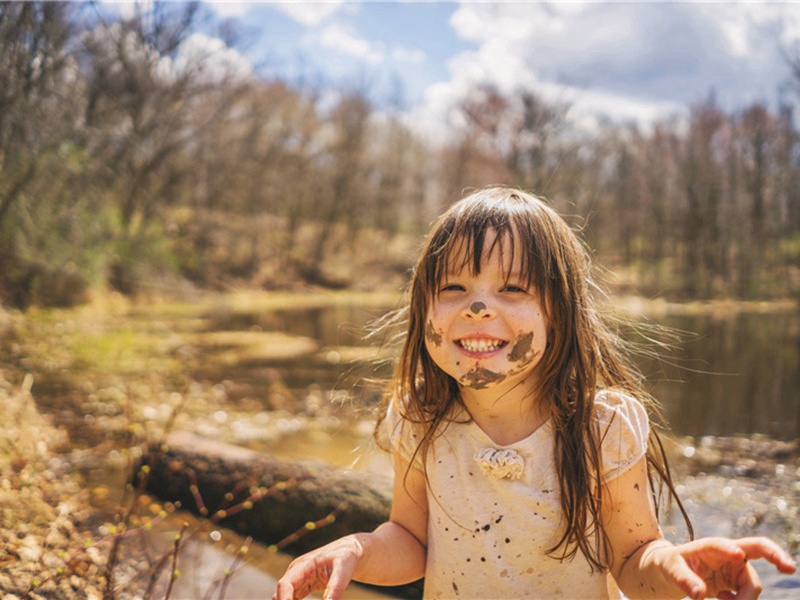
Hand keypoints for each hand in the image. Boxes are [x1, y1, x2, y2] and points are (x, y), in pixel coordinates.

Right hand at [272, 536, 363, 599]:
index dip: (284, 599)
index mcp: (302, 565)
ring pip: (286, 598)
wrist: (348, 551)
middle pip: (280, 594)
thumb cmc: (346, 557)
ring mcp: (298, 581)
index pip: (285, 584)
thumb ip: (335, 589)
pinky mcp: (303, 587)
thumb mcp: (343, 572)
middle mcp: (296, 573)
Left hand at [657, 536, 795, 598]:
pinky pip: (749, 595)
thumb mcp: (671, 569)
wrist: (676, 572)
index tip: (737, 555)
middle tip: (790, 567)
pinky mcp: (740, 582)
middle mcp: (729, 553)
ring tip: (721, 599)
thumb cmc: (672, 565)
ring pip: (753, 585)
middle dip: (775, 555)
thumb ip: (683, 580)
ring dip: (743, 599)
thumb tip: (698, 594)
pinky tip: (723, 598)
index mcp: (710, 545)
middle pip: (758, 550)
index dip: (729, 549)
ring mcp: (738, 567)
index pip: (721, 544)